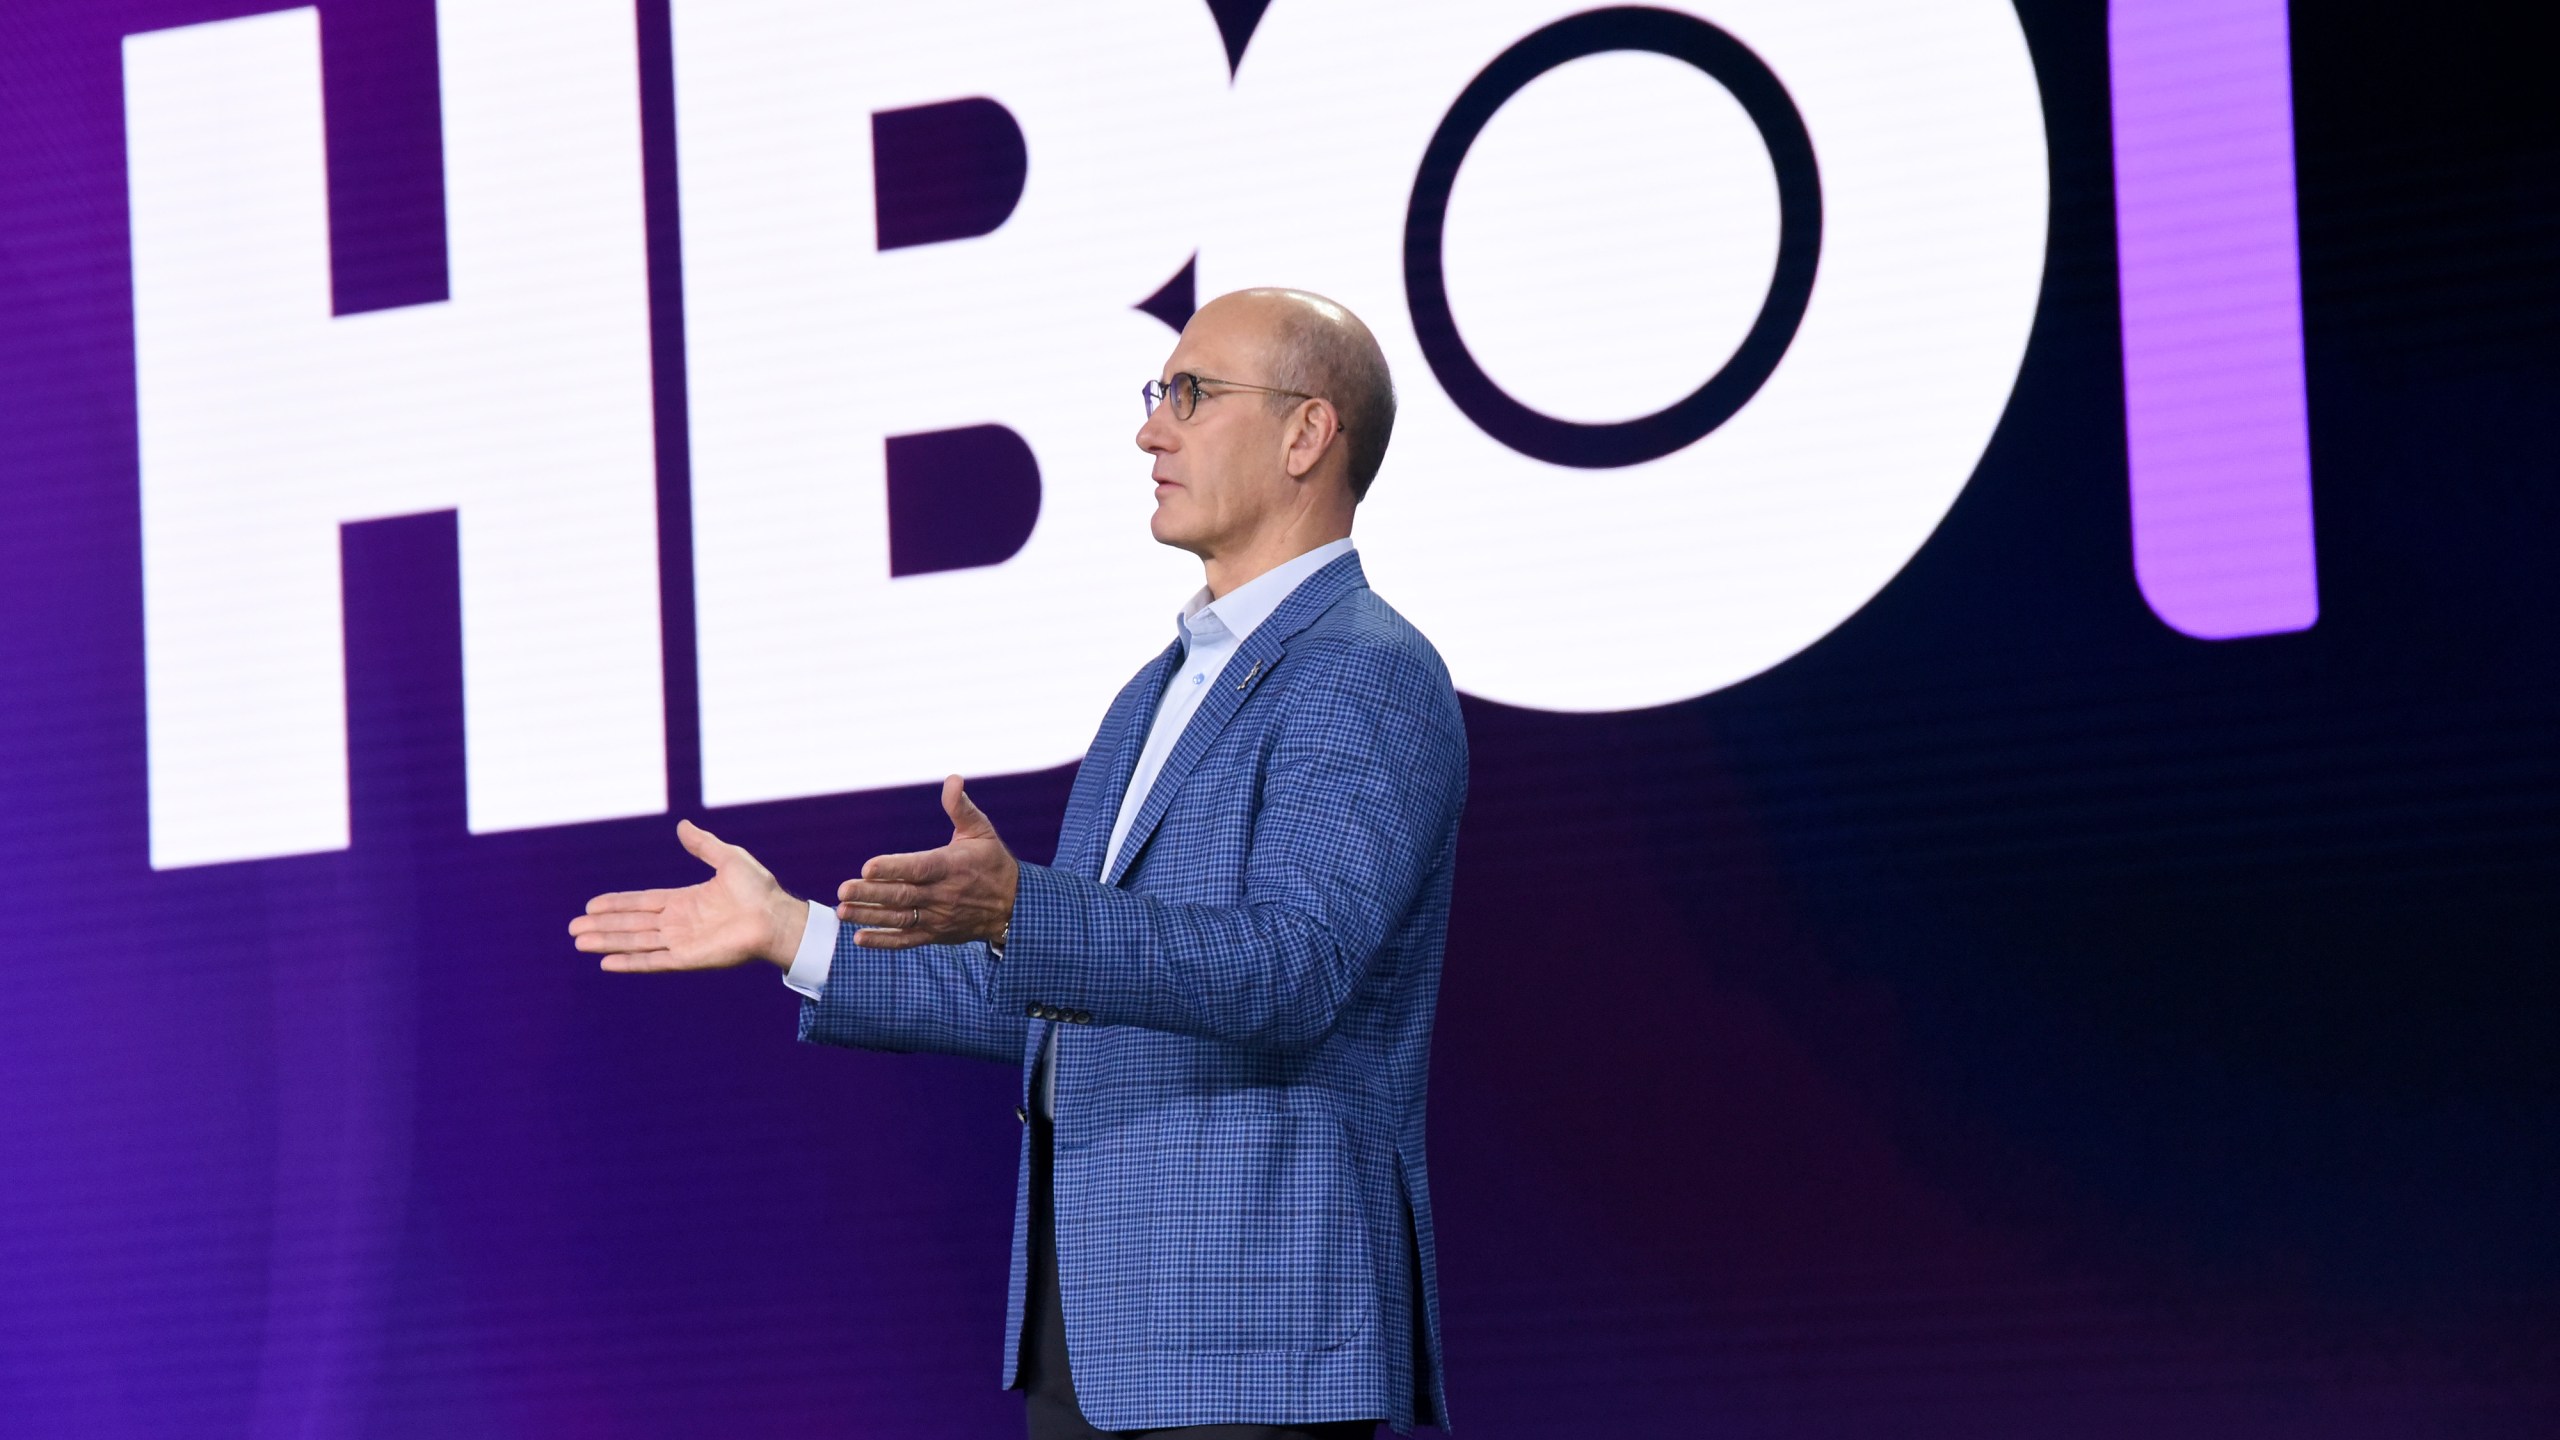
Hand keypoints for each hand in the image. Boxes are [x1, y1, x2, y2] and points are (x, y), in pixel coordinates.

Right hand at [570, 819, 807, 971]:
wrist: (777, 916)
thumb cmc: (759, 889)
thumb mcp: (728, 858)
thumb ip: (702, 845)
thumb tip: (682, 826)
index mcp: (684, 901)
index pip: (641, 902)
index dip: (616, 904)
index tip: (591, 905)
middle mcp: (678, 923)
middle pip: (631, 924)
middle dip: (602, 926)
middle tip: (573, 928)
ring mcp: (682, 941)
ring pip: (635, 941)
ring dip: (608, 942)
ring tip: (579, 942)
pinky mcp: (689, 958)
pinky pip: (653, 961)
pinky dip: (630, 962)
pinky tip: (607, 963)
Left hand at [836, 775, 1018, 949]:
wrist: (1013, 906)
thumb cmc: (992, 862)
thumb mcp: (981, 831)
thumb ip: (961, 807)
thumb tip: (952, 778)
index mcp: (951, 866)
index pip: (919, 867)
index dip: (893, 868)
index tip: (867, 866)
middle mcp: (943, 894)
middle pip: (903, 895)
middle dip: (871, 893)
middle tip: (843, 889)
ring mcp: (938, 917)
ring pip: (900, 918)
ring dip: (870, 916)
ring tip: (843, 911)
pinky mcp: (935, 934)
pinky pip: (907, 939)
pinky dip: (884, 941)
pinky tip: (859, 938)